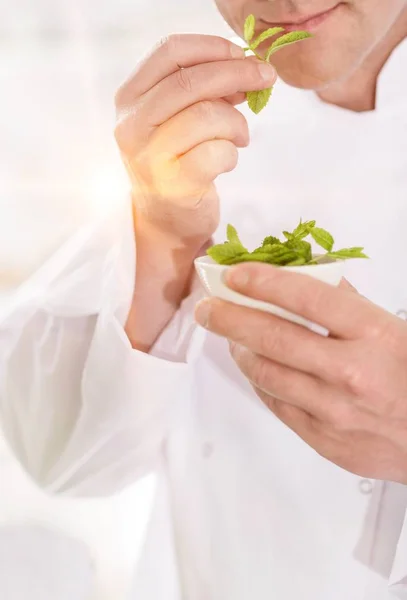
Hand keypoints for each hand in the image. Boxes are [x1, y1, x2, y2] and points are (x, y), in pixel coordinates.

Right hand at [114, 34, 275, 247]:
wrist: (165, 221)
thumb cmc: (176, 162)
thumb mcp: (176, 118)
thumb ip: (200, 89)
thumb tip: (246, 64)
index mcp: (129, 99)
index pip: (170, 52)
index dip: (213, 48)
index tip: (243, 54)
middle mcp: (132, 126)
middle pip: (192, 81)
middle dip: (238, 73)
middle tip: (266, 78)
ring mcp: (150, 158)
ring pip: (208, 116)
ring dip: (237, 123)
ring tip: (240, 136)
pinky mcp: (174, 186)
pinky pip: (217, 153)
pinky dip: (232, 154)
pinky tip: (227, 160)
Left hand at [194, 264, 406, 483]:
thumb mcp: (394, 328)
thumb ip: (349, 304)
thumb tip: (306, 277)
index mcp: (373, 334)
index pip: (307, 298)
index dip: (264, 282)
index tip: (233, 274)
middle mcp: (349, 372)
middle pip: (274, 338)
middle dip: (231, 318)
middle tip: (207, 307)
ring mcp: (334, 410)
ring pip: (267, 374)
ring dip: (240, 350)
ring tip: (229, 336)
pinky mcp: (324, 440)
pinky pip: (277, 404)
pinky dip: (260, 381)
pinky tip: (254, 367)